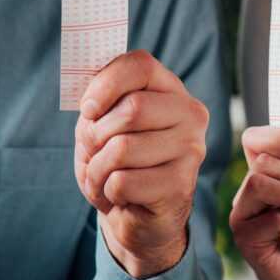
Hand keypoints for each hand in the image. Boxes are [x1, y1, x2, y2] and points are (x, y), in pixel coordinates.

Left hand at [74, 51, 207, 278]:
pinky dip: (108, 191)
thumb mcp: (104, 124)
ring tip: (106, 176)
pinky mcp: (181, 185)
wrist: (137, 214)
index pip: (140, 65)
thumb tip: (90, 102)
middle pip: (131, 109)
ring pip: (122, 148)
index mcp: (171, 90)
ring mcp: (191, 150)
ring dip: (97, 168)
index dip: (105, 84)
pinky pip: (122, 181)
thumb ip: (101, 102)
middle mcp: (191, 115)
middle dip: (96, 135)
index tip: (88, 109)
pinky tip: (121, 195)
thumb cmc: (118, 162)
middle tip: (94, 151)